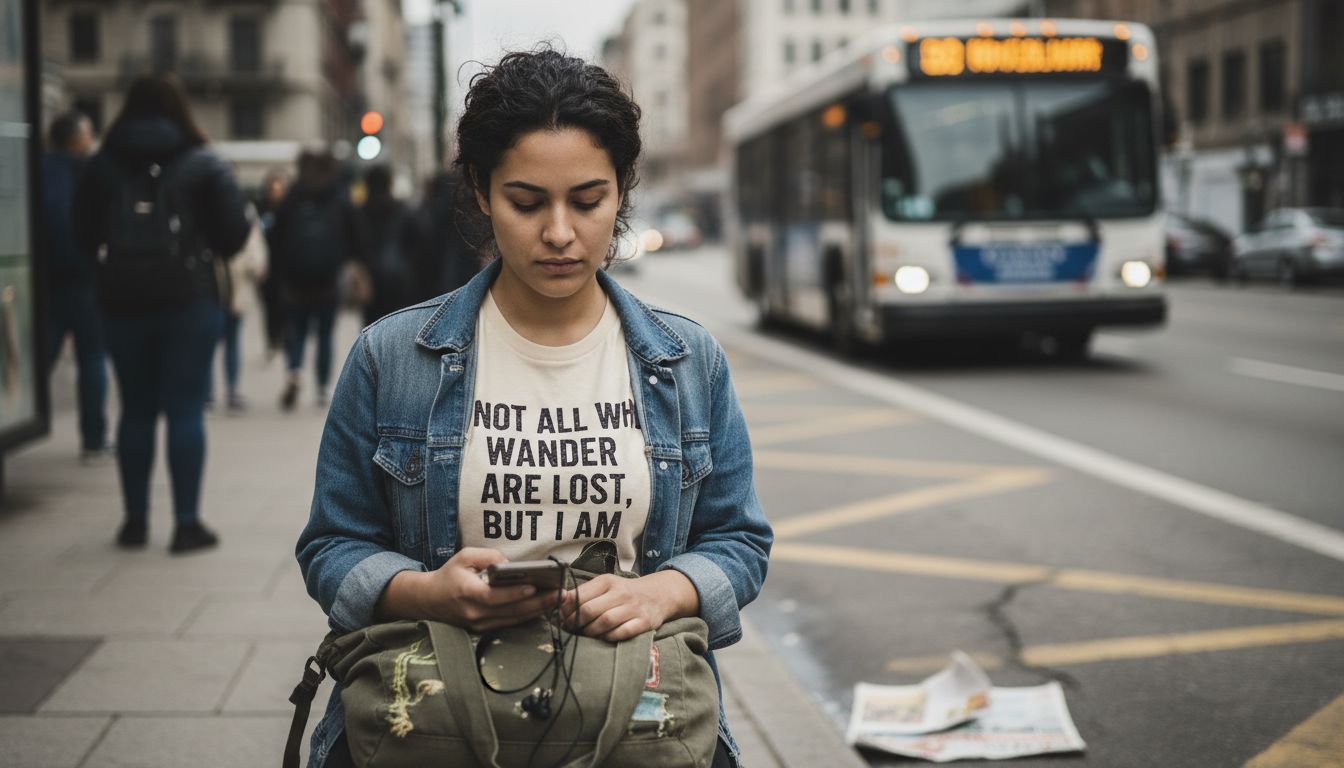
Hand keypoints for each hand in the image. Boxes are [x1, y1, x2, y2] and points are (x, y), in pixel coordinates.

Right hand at [379, 547, 560, 631]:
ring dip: (537, 610)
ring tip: (557, 599)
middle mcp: (473, 613)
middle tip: (559, 594)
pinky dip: (527, 615)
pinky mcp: (482, 630)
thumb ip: (489, 556)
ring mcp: (478, 625)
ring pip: (513, 619)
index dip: (515, 593)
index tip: (534, 586)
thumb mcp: (465, 556)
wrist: (429, 600)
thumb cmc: (449, 575)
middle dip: (537, 602)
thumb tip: (512, 565)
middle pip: (510, 611)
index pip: (494, 596)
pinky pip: (509, 623)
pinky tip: (543, 607)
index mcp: (467, 593)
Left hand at [559, 570, 697, 641]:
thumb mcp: (605, 587)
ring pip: (604, 622)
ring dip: (591, 633)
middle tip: (573, 631)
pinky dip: (610, 637)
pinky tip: (605, 638)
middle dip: (576, 624)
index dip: (567, 611)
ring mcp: (633, 607)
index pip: (579, 596)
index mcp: (607, 581)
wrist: (659, 594)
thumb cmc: (625, 593)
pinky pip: (622, 633)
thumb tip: (560, 608)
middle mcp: (620, 592)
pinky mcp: (644, 622)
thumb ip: (584, 594)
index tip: (563, 619)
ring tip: (587, 635)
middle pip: (589, 610)